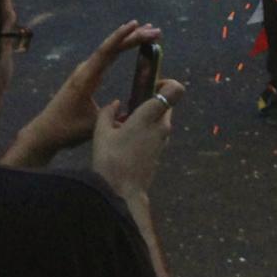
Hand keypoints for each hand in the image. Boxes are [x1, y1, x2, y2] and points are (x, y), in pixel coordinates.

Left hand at [8, 20, 161, 164]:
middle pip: (111, 47)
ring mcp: (84, 72)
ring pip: (109, 50)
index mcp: (86, 78)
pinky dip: (119, 48)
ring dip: (128, 40)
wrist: (44, 133)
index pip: (106, 52)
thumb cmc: (67, 129)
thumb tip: (135, 110)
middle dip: (133, 37)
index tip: (137, 25)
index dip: (121, 37)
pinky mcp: (85, 77)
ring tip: (148, 33)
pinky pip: (105, 57)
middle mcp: (85, 70)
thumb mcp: (93, 124)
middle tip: (155, 31)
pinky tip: (127, 45)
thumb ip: (113, 115)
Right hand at [93, 76, 183, 200]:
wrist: (122, 193)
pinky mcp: (160, 152)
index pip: (175, 90)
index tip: (151, 84)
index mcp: (150, 116)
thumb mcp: (101, 133)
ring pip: (160, 119)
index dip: (168, 82)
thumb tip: (115, 104)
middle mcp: (162, 126)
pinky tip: (127, 139)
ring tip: (124, 125)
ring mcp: (163, 140)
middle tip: (131, 106)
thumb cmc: (111, 161)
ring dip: (147, 117)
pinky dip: (146, 130)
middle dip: (151, 101)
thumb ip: (107, 113)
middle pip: (166, 104)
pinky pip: (157, 133)